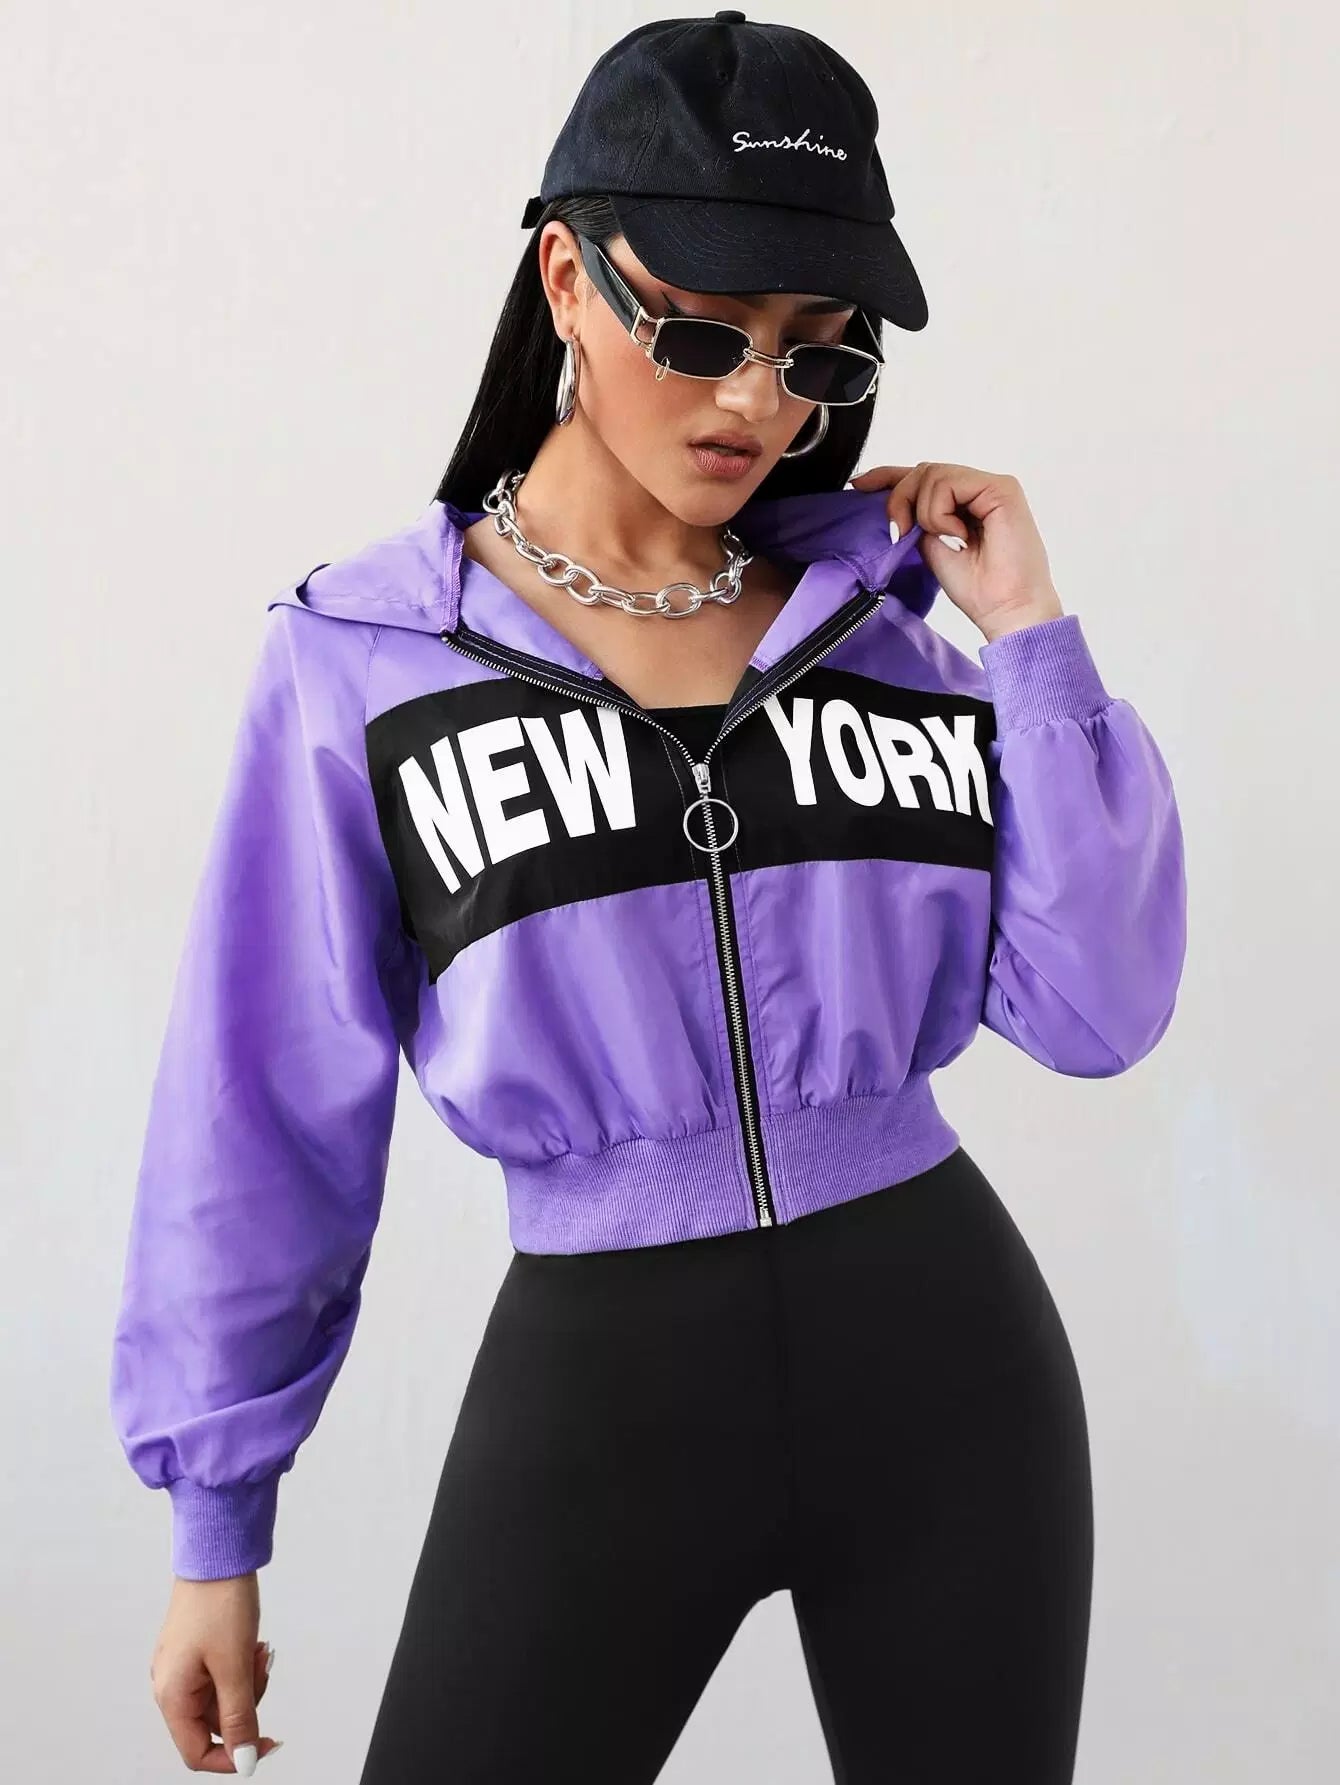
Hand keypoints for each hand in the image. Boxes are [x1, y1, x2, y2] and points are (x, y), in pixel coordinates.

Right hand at [149, 1573, 282, 1772]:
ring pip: (221, 1697)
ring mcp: (181, 1665)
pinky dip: (241, 1665)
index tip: (265, 1744)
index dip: (232, 1756)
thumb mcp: (235, 1666)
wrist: (216, 1552)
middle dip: (246, 1703)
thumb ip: (239, 1717)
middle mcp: (170, 1683)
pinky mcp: (194, 1648)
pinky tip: (254, 1643)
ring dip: (247, 1681)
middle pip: (212, 1723)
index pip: (196, 1752)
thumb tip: (244, 1761)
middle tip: (262, 1669)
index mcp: (171, 1694)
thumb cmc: (219, 1602)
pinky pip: (220, 1673)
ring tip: (260, 1650)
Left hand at [850, 460, 1064, 642]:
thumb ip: (917, 520)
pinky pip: (949, 483)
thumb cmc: (979, 589)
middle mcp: (979, 489)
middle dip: (899, 499)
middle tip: (900, 533)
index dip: (889, 476)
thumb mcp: (931, 547)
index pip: (923, 477)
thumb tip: (892, 503)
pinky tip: (958, 536)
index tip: (859, 485)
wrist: (1006, 610)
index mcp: (965, 502)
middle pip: (923, 471)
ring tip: (947, 540)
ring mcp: (991, 486)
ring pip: (932, 474)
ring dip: (924, 512)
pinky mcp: (1001, 488)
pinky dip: (941, 513)